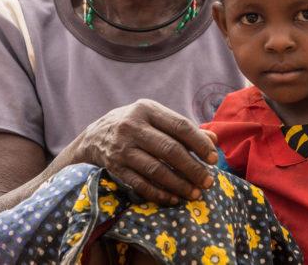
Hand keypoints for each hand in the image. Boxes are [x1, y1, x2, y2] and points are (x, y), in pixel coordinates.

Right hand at [75, 99, 217, 204]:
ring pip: (156, 169)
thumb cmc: (135, 125)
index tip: (213, 158)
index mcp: (147, 109)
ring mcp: (122, 148)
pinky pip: (140, 184)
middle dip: (192, 168)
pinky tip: (174, 199)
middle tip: (208, 181)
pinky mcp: (115, 167)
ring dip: (179, 184)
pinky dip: (159, 193)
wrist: (94, 136)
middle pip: (169, 149)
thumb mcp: (155, 117)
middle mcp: (132, 126)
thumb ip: (182, 128)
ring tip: (195, 193)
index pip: (180, 126)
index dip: (199, 143)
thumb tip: (213, 140)